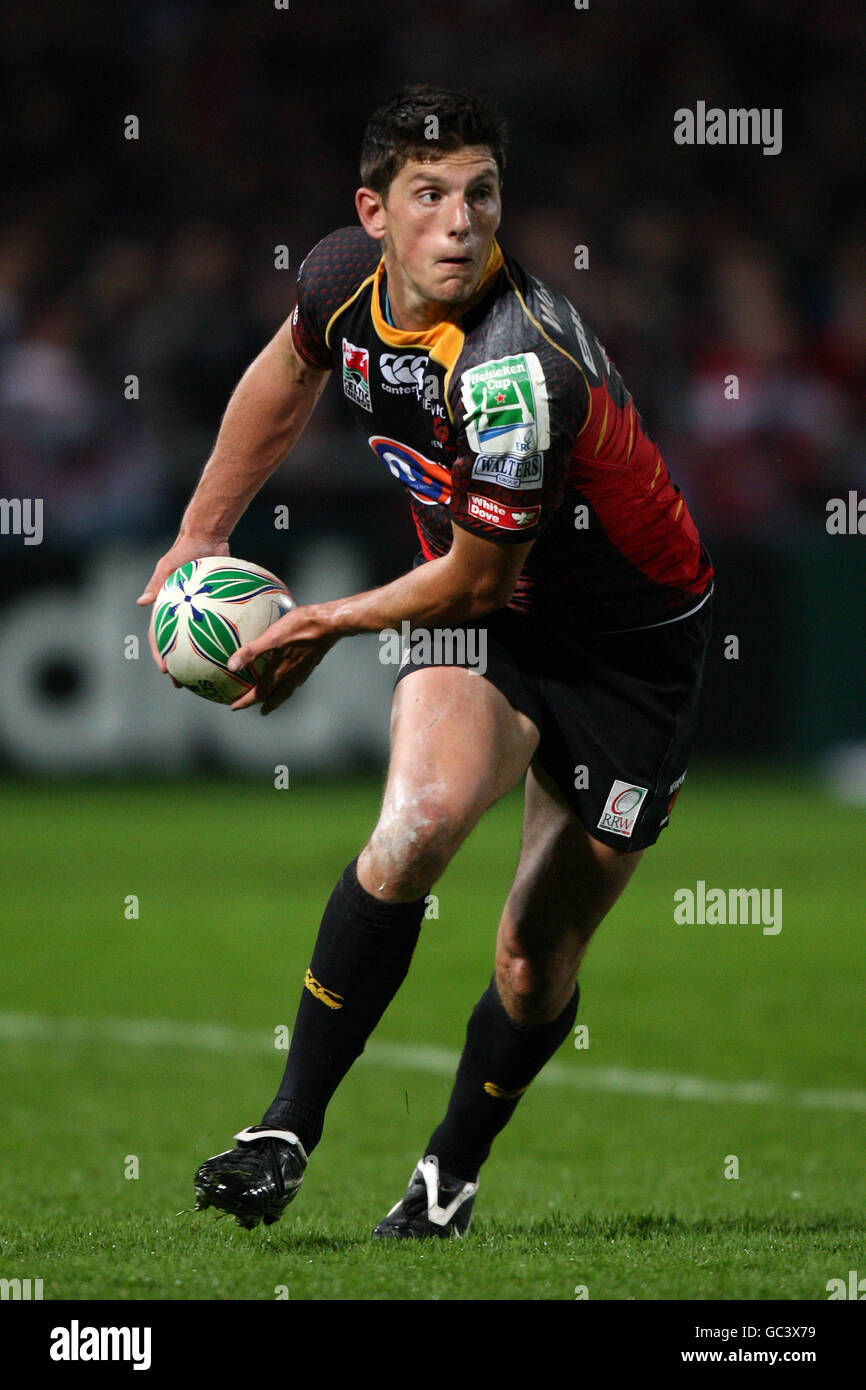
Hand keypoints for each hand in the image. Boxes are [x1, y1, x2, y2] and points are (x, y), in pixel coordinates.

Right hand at [137, 535, 229, 675]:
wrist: (207, 535)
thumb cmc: (185, 549)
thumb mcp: (168, 566)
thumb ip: (156, 584)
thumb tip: (141, 602)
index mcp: (166, 607)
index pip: (160, 635)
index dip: (160, 654)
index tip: (166, 670)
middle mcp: (181, 612)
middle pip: (178, 644)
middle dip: (179, 665)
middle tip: (184, 683)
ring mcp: (198, 610)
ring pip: (199, 639)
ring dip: (201, 658)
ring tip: (209, 677)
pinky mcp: (215, 605)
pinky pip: (220, 625)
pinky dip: (225, 638)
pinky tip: (235, 652)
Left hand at [228, 605, 339, 714]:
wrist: (329, 625)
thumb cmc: (301, 627)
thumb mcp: (272, 637)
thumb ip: (252, 652)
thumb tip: (232, 665)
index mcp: (280, 672)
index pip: (259, 693)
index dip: (245, 701)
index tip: (234, 707)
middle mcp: (292, 676)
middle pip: (276, 697)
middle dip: (266, 705)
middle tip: (260, 711)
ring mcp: (303, 671)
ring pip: (288, 690)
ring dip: (279, 697)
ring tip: (274, 698)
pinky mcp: (311, 663)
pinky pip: (297, 679)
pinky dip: (289, 683)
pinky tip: (289, 674)